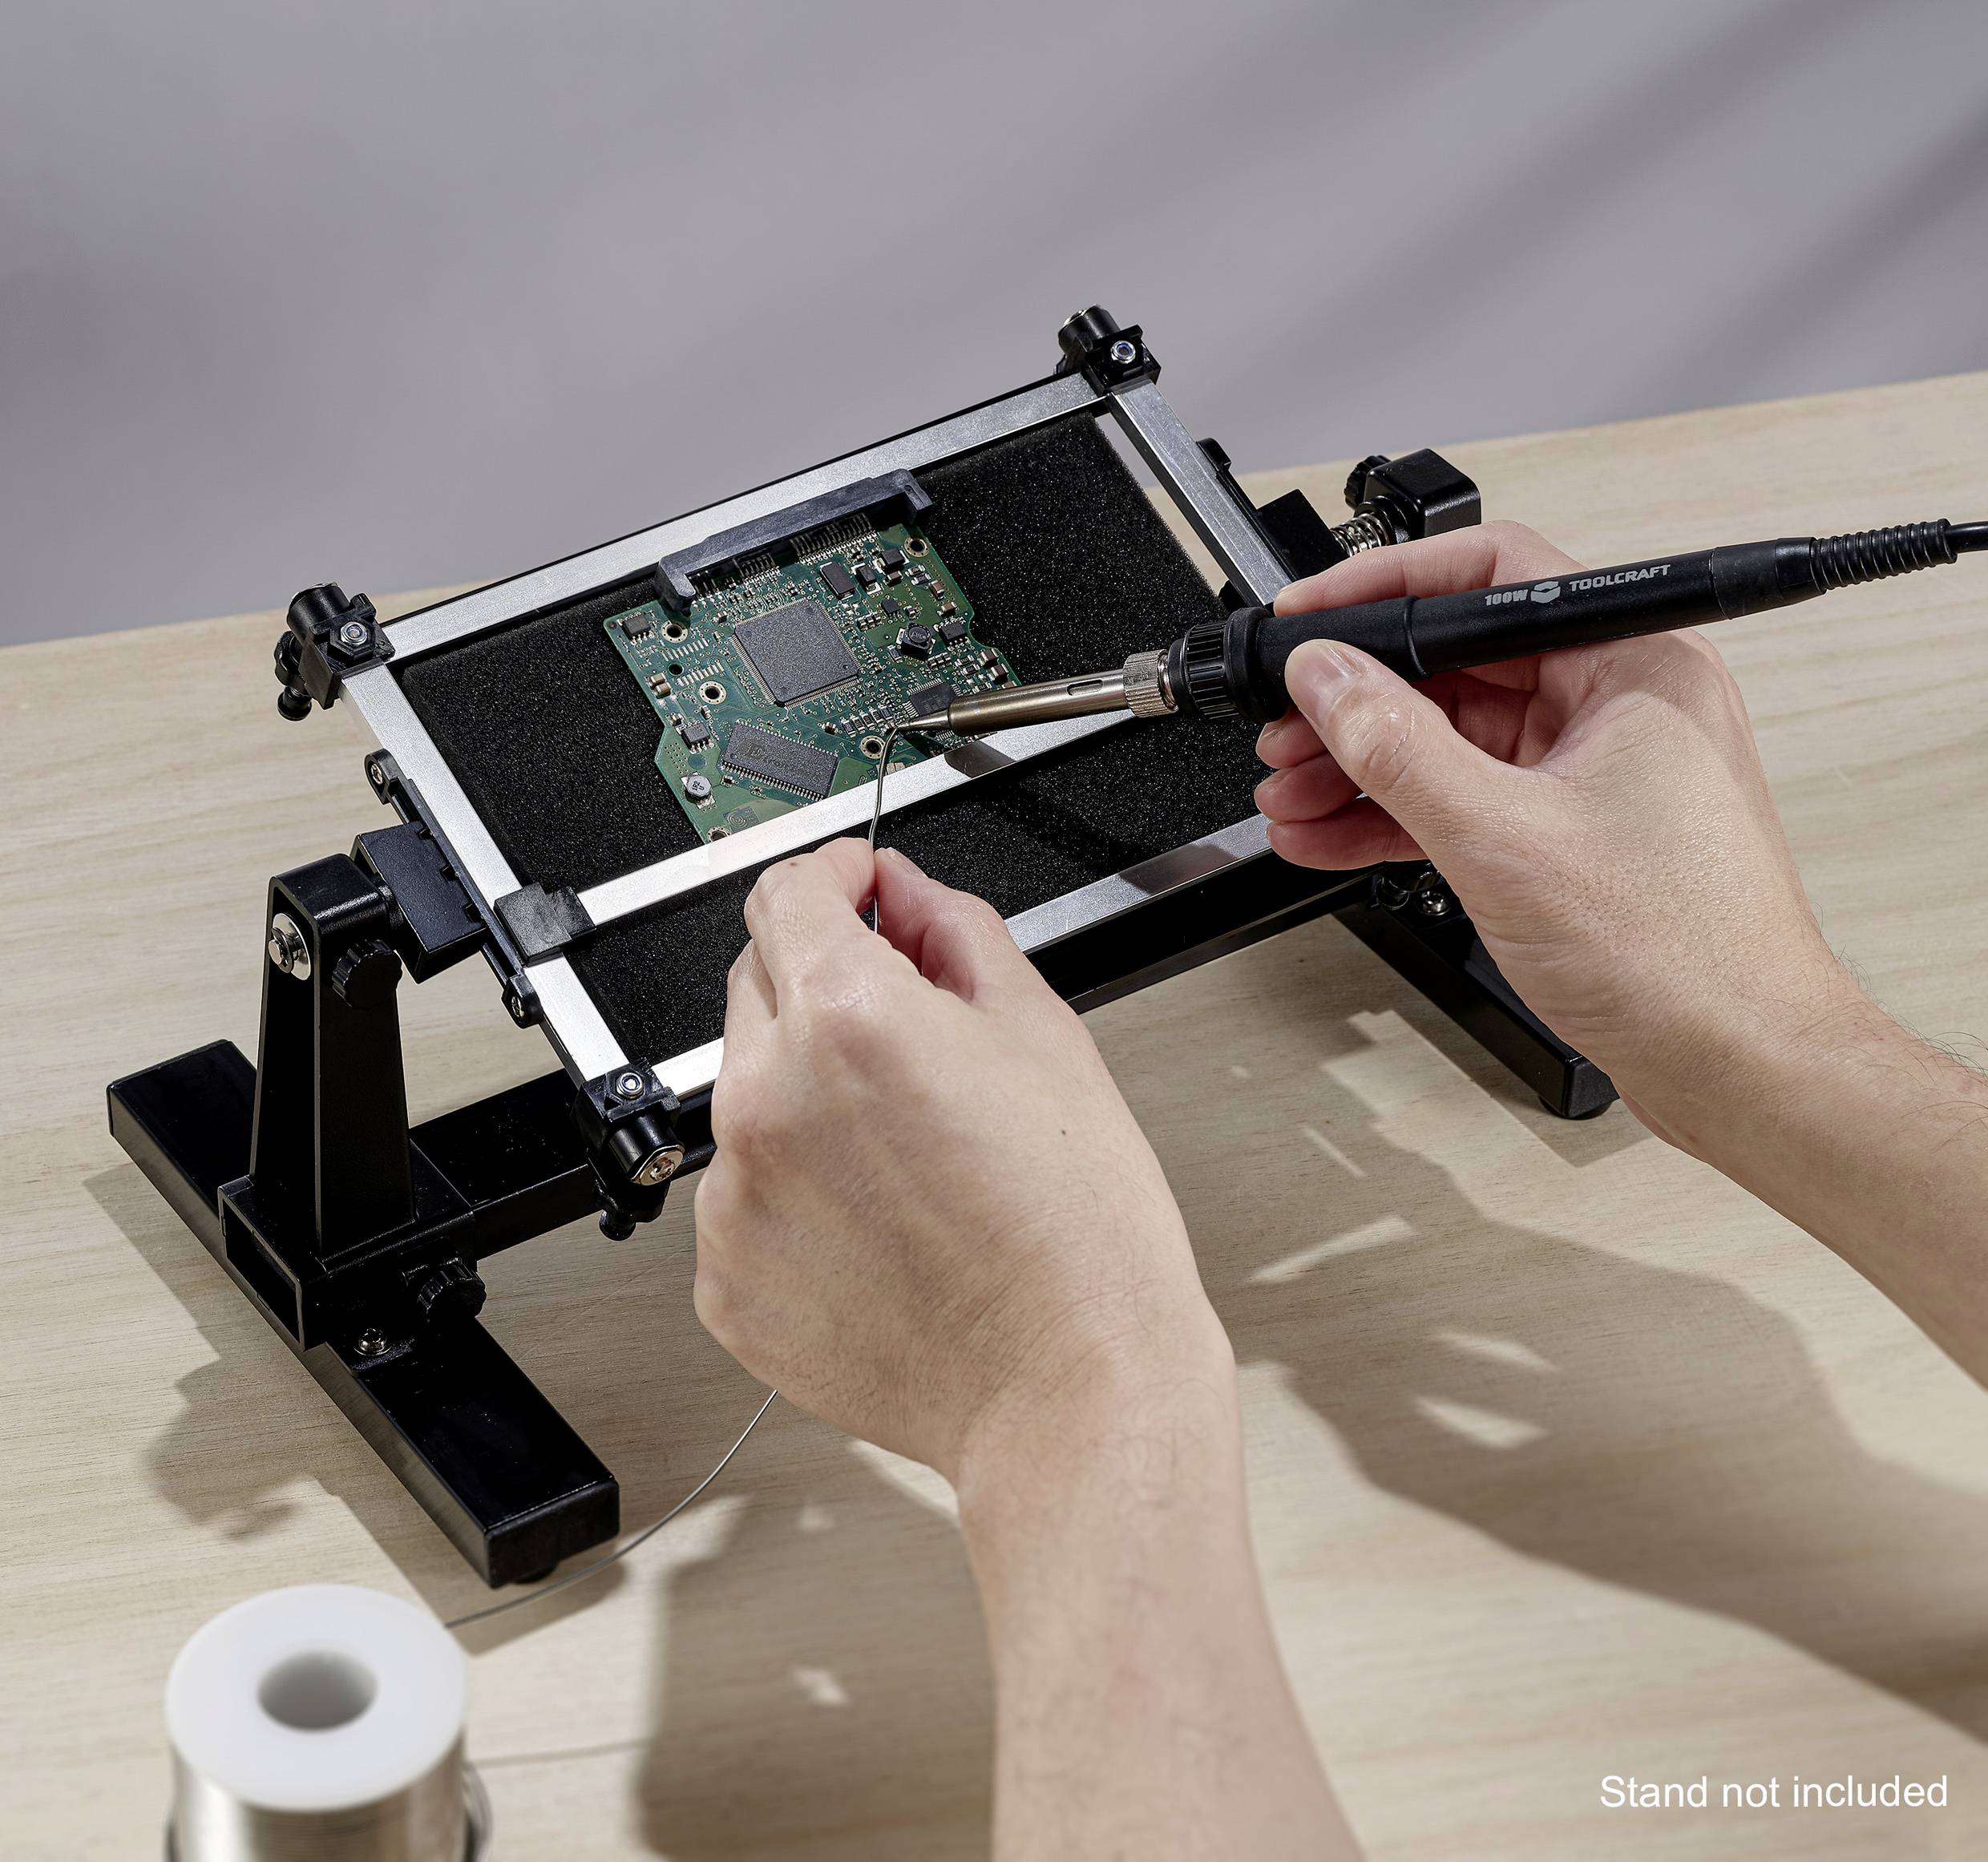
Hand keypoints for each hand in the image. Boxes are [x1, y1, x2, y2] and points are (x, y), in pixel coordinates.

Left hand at [693, 839, 1230, 1480]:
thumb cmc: (1079, 1236)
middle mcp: (767, 1101)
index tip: (854, 885)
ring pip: (745, 1094)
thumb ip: (957, 934)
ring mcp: (735, 1198)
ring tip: (907, 1157)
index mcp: (847, 1022)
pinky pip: (740, 1194)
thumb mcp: (1044, 1036)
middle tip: (908, 1038)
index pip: (787, 893)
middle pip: (757, 982)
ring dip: (804, 1092)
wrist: (1070, 1390)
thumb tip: (906, 896)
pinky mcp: (727, 1280)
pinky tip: (876, 1221)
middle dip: (822, 982)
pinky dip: (791, 1188)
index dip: (833, 874)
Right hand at [1252, 521, 1856, 1145]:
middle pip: (1460, 662)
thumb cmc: (1678, 953)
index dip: (1384, 589)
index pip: (1491, 576)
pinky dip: (1397, 815)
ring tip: (1291, 795)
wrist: (1735, 1064)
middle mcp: (1623, 702)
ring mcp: (1598, 769)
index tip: (1309, 620)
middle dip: (1358, 701)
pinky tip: (1330, 836)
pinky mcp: (1575, 831)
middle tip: (1286, 730)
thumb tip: (1326, 676)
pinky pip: (1466, 798)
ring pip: (1454, 737)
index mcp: (1635, 663)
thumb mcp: (1502, 836)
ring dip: (1363, 766)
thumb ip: (1398, 746)